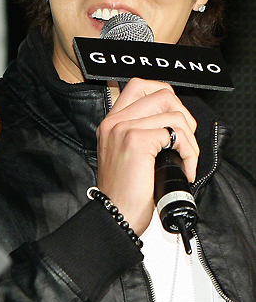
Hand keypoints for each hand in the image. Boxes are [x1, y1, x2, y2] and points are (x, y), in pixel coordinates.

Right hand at [96, 78, 198, 235]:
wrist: (115, 215)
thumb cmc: (123, 193)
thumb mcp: (126, 156)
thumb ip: (141, 133)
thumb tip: (174, 124)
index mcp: (111, 122)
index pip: (140, 86)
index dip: (166, 97)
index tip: (174, 121)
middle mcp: (115, 122)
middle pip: (162, 94)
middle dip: (183, 116)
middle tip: (183, 142)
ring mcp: (124, 129)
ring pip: (174, 114)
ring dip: (190, 139)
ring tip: (184, 159)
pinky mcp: (137, 141)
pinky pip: (176, 134)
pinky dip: (188, 152)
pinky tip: (183, 168)